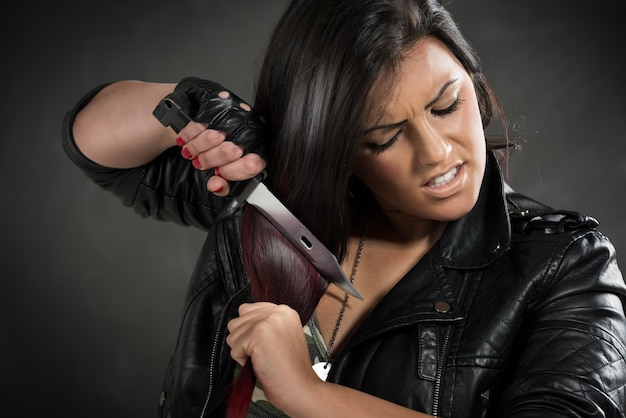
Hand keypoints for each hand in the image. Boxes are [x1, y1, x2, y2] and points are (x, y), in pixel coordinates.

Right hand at [172, 77, 266, 194]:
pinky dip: (188, 135)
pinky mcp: (219, 103)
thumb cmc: (222, 148)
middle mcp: (251, 129)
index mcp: (259, 148)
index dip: (232, 172)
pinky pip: (199, 123)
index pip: (252, 165)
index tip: (219, 172)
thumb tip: (216, 187)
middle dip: (209, 160)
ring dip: (196, 148)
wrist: (212, 115)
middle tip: (200, 162)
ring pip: (213, 136)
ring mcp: (235, 114)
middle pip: (230, 151)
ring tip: (191, 152)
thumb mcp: (227, 170)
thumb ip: (223, 185)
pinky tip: (186, 140)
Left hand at [226, 303, 321, 408]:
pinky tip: (261, 363)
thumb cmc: (290, 370)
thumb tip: (240, 323)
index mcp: (285, 311)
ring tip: (263, 358)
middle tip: (265, 353)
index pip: (249, 309)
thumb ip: (265, 324)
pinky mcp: (259, 332)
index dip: (251, 332)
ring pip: (234, 333)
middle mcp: (278, 311)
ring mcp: (268, 320)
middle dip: (245, 340)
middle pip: (239, 320)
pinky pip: (234, 347)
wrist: (301, 388)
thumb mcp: (282, 337)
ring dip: (243, 350)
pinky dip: (242, 360)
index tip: (265, 345)